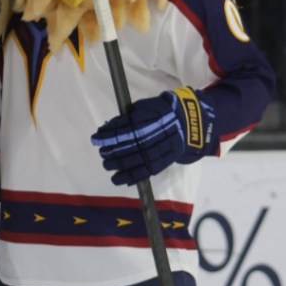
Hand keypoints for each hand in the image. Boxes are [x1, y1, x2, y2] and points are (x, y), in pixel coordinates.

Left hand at [90, 87, 216, 185]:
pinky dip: (130, 177)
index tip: (96, 138)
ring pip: (136, 160)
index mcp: (150, 120)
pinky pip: (145, 172)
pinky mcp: (163, 163)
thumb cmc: (162, 112)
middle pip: (129, 146)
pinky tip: (117, 179)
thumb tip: (108, 127)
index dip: (109, 135)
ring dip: (118, 164)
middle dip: (112, 151)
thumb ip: (129, 116)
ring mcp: (160, 151)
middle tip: (102, 153)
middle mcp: (154, 136)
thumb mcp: (146, 107)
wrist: (189, 123)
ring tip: (106, 165)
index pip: (125, 129)